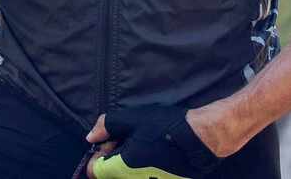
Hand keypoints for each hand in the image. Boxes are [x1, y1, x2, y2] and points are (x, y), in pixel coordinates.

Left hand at [85, 104, 223, 178]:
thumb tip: (90, 137)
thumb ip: (107, 125)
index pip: (94, 171)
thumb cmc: (165, 128)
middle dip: (114, 160)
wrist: (199, 141)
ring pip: (127, 178)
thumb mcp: (133, 118)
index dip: (99, 155)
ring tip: (143, 149)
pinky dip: (144, 172)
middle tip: (129, 141)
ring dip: (128, 167)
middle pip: (110, 176)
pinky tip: (155, 158)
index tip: (112, 142)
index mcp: (121, 170)